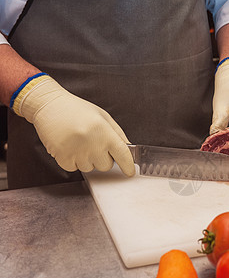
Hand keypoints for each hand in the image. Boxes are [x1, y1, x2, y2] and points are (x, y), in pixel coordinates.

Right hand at [13, 75, 134, 175]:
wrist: (49, 105)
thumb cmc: (77, 110)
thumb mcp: (103, 117)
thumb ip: (118, 134)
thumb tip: (128, 150)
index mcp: (104, 132)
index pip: (123, 155)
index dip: (128, 166)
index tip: (130, 172)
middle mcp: (92, 143)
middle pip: (106, 166)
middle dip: (103, 158)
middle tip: (94, 144)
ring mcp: (77, 152)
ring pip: (90, 169)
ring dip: (87, 159)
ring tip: (79, 142)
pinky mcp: (62, 157)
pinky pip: (74, 169)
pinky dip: (73, 161)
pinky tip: (70, 146)